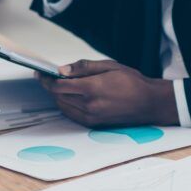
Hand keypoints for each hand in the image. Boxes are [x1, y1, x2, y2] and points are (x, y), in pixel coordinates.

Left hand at [39, 59, 178, 127]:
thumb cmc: (132, 81)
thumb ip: (83, 67)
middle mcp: (89, 106)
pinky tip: (68, 97)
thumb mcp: (108, 66)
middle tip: (46, 77)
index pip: (59, 86)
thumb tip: (62, 70)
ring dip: (57, 96)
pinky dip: (65, 105)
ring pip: (63, 106)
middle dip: (49, 86)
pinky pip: (72, 115)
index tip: (40, 73)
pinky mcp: (94, 124)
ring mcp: (92, 117)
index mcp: (92, 89)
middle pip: (58, 96)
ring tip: (56, 85)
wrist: (150, 103)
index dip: (46, 79)